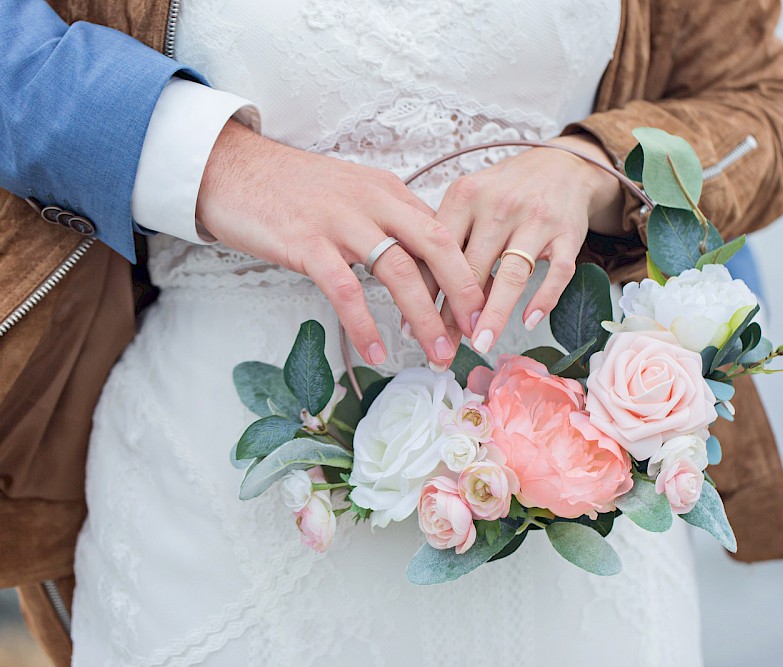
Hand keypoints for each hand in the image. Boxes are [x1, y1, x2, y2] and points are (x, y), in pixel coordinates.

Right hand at [195, 121, 484, 368]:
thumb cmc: (291, 189)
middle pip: (436, 246)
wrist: (231, 168)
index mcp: (388, 190)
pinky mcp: (305, 242)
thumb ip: (387, 221)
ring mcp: (340, 220)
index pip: (442, 231)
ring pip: (398, 271)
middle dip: (463, 293)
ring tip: (438, 353)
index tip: (481, 307)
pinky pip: (345, 289)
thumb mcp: (351, 194)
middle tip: (476, 332)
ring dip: (423, 318)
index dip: (467, 271)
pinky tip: (377, 350)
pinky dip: (365, 323)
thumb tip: (421, 260)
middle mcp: (373, 201)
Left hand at [433, 134, 624, 352]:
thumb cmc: (505, 190)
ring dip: (495, 314)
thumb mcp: (469, 199)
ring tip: (481, 342)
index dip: (425, 291)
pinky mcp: (568, 234)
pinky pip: (557, 272)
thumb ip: (447, 238)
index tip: (412, 324)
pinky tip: (528, 322)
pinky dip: (543, 299)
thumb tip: (417, 292)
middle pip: (472, 268)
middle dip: (455, 314)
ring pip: (512, 274)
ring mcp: (537, 220)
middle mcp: (500, 206)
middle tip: (442, 347)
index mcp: (467, 195)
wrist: (560, 165)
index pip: (440, 251)